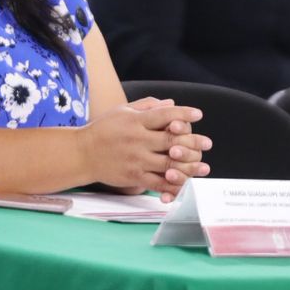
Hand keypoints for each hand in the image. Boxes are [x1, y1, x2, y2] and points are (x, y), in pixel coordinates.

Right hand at [77, 97, 208, 201]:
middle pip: (171, 140)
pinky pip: (157, 183)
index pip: (163, 115)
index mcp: (135, 121)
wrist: (82, 153)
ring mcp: (136, 160)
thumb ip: (148, 106)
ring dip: (189, 166)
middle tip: (207, 143)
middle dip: (193, 142)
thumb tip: (172, 103)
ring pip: (168, 164)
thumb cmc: (103, 129)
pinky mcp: (133, 176)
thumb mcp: (122, 111)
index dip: (183, 114)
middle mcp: (137, 140)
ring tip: (203, 167)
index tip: (198, 114)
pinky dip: (172, 186)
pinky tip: (185, 184)